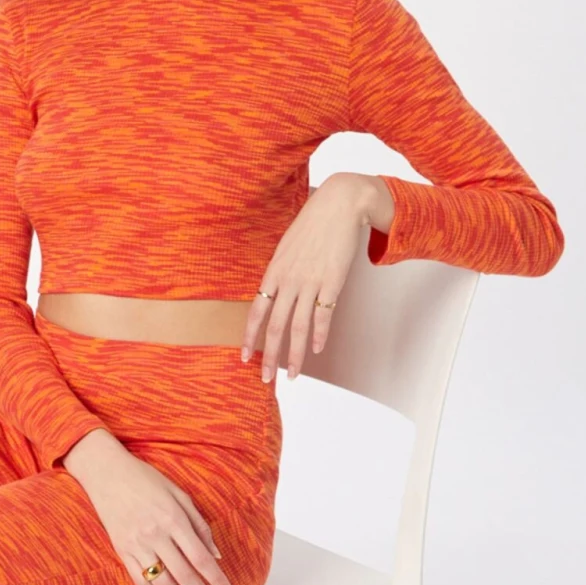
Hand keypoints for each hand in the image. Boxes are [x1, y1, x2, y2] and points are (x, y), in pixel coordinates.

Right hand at [61, 430, 236, 584]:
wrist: (106, 473)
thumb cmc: (146, 480)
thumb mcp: (179, 495)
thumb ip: (199, 525)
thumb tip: (216, 555)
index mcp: (173, 519)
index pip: (201, 559)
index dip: (217, 580)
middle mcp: (155, 535)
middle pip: (184, 575)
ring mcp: (136, 545)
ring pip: (162, 584)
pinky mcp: (122, 551)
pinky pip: (139, 581)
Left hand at [240, 173, 385, 381]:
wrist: (339, 205)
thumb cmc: (313, 224)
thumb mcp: (286, 247)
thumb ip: (280, 272)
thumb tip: (274, 293)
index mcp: (273, 272)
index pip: (256, 312)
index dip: (249, 337)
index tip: (245, 357)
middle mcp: (289, 280)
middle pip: (275, 327)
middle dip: (270, 357)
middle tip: (267, 379)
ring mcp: (310, 282)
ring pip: (299, 327)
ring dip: (296, 355)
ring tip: (294, 374)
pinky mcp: (332, 282)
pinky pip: (323, 315)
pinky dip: (319, 335)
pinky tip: (316, 349)